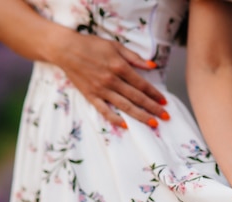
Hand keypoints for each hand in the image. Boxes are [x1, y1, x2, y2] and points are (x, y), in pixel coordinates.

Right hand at [50, 29, 168, 127]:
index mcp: (119, 66)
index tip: (164, 101)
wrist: (65, 48)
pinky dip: (115, 119)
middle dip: (153, 108)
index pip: (142, 84)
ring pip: (125, 106)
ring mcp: (101, 89)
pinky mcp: (90, 96)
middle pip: (137, 97)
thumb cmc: (92, 45)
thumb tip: (152, 65)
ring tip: (153, 123)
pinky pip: (104, 110)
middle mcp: (112, 80)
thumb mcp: (115, 46)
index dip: (154, 94)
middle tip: (166, 116)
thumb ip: (134, 57)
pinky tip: (126, 125)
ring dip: (140, 116)